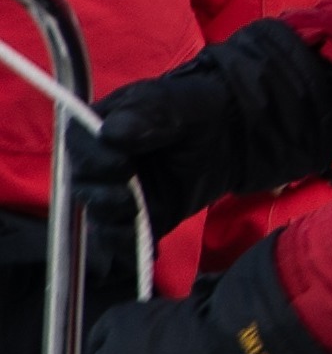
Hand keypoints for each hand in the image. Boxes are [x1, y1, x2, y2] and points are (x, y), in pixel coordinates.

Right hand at [68, 21, 331, 225]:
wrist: (230, 132)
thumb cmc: (193, 108)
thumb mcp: (173, 102)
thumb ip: (145, 114)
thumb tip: (111, 133)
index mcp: (99, 129)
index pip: (78, 146)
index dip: (92, 159)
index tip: (120, 165)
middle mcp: (100, 165)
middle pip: (84, 187)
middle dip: (102, 196)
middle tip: (128, 198)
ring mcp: (118, 195)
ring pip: (100, 218)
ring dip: (112, 224)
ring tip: (136, 217)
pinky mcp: (142, 218)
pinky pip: (125, 240)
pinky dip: (131, 249)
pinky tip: (148, 250)